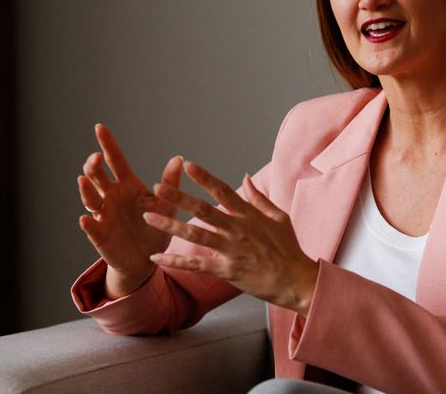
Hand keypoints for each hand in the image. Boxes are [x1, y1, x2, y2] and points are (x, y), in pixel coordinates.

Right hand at [77, 123, 182, 298]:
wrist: (147, 259)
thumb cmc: (156, 228)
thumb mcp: (166, 206)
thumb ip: (170, 184)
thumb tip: (179, 159)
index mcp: (128, 186)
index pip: (116, 161)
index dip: (108, 144)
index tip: (100, 127)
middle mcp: (112, 197)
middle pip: (98, 176)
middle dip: (94, 166)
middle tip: (96, 158)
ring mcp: (104, 215)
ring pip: (90, 198)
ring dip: (86, 190)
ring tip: (84, 179)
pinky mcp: (100, 235)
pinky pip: (92, 228)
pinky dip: (88, 223)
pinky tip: (86, 219)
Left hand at [143, 161, 318, 316]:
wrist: (296, 279)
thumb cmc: (288, 248)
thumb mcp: (279, 217)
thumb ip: (259, 197)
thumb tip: (244, 177)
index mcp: (249, 215)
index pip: (223, 190)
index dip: (204, 177)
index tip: (187, 165)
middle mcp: (237, 229)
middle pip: (203, 209)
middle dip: (178, 197)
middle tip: (157, 188)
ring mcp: (231, 250)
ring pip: (195, 235)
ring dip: (170, 225)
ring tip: (149, 218)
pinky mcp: (227, 270)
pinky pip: (196, 264)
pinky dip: (175, 261)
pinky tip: (157, 258)